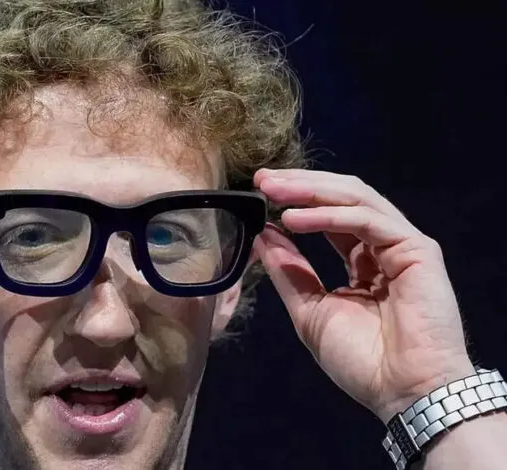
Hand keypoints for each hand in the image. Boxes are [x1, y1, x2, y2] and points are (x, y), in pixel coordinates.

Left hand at [252, 168, 474, 422]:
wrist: (401, 392)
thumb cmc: (361, 360)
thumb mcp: (310, 310)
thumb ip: (289, 271)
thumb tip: (263, 235)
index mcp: (361, 261)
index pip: (328, 215)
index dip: (296, 199)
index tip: (259, 191)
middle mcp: (382, 247)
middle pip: (342, 198)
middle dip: (300, 185)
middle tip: (262, 179)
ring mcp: (401, 245)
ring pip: (356, 199)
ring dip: (310, 192)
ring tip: (272, 191)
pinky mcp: (416, 250)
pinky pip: (367, 221)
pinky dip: (328, 216)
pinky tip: (295, 219)